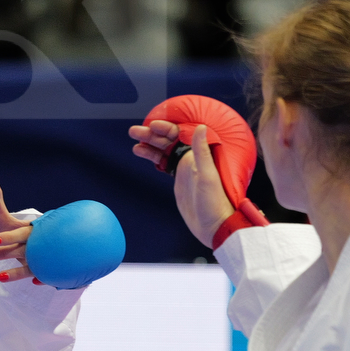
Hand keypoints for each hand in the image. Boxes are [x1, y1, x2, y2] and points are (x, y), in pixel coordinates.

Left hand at [0, 177, 40, 283]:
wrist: (35, 238)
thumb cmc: (13, 228)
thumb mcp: (2, 216)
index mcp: (30, 229)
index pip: (19, 233)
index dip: (7, 237)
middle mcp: (37, 242)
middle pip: (22, 248)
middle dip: (4, 253)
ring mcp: (42, 257)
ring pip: (34, 265)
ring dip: (19, 272)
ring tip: (0, 277)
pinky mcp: (45, 268)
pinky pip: (48, 273)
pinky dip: (44, 278)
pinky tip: (36, 282)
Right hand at [131, 117, 234, 245]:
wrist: (212, 225)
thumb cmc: (214, 202)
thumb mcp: (207, 175)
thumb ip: (202, 151)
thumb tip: (201, 127)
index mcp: (199, 154)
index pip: (180, 134)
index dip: (165, 128)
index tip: (152, 125)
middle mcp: (191, 157)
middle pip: (168, 140)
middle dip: (151, 134)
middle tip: (134, 131)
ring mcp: (184, 167)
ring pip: (163, 150)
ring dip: (149, 144)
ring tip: (135, 142)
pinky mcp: (178, 177)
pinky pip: (162, 162)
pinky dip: (151, 156)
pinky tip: (140, 151)